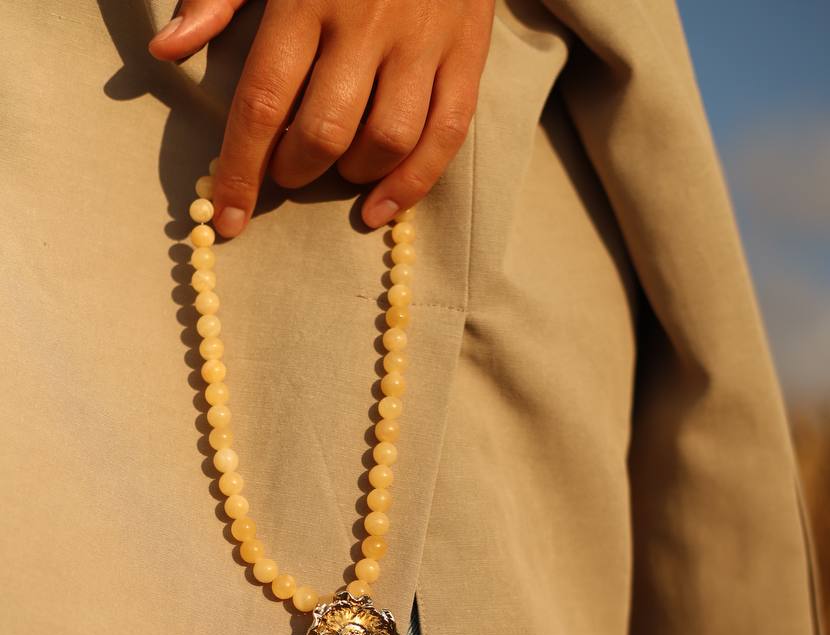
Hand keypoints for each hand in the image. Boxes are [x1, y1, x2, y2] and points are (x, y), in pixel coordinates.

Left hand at [149, 0, 493, 235]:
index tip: (227, 219)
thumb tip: (167, 50)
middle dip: (295, 170)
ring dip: (352, 175)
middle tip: (287, 170)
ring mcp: (421, 41)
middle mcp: (365, 23)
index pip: (264, 102)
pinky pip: (445, 135)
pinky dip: (412, 183)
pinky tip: (381, 208)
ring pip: (386, 140)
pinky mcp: (466, 52)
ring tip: (335, 170)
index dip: (241, 170)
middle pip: (325, 132)